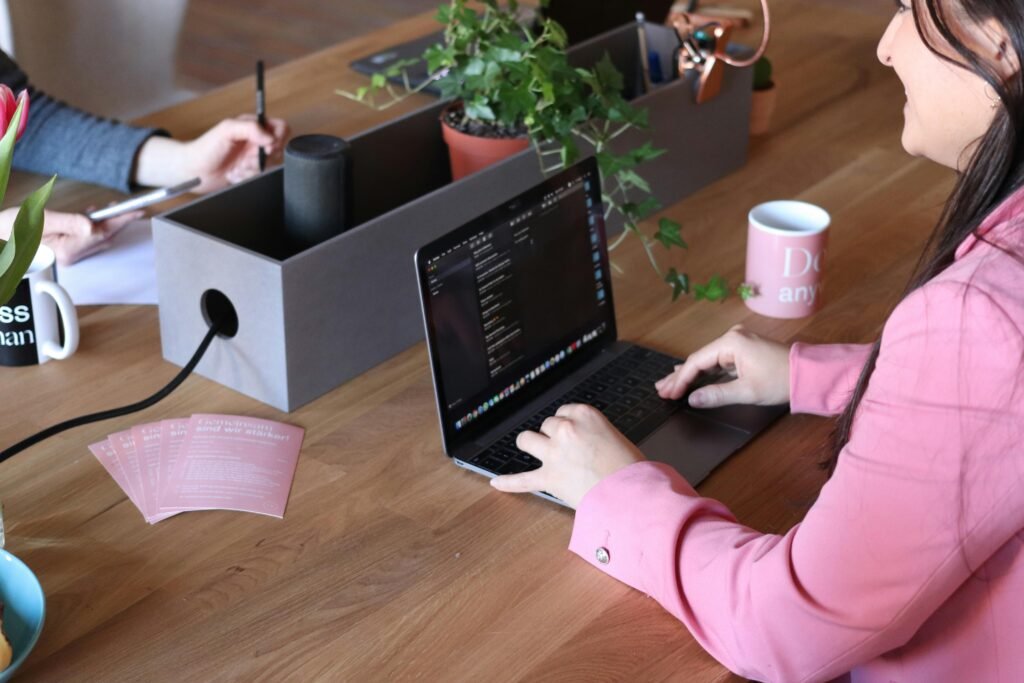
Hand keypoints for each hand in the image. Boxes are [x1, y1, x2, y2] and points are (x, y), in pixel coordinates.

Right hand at [0, 208, 142, 265]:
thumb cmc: (13, 227)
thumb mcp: (41, 218)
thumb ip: (69, 221)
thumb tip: (92, 225)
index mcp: (66, 250)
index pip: (101, 234)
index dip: (121, 221)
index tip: (136, 211)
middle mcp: (71, 256)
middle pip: (104, 237)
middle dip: (119, 221)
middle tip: (132, 208)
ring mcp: (69, 255)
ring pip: (98, 238)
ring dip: (108, 223)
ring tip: (113, 208)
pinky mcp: (67, 250)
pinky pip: (88, 238)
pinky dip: (95, 226)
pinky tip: (94, 215)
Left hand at [133, 115, 289, 192]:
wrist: (194, 171)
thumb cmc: (205, 148)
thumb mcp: (226, 129)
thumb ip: (250, 128)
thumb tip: (270, 137)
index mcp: (252, 127)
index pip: (280, 128)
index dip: (279, 138)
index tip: (267, 147)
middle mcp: (255, 142)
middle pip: (277, 150)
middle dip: (261, 158)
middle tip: (246, 159)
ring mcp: (254, 158)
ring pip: (270, 166)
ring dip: (252, 169)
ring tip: (237, 167)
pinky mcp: (251, 173)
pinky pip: (261, 177)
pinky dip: (247, 177)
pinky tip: (235, 174)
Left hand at [490, 404, 644, 508]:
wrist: (633, 495)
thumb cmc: (632, 470)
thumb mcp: (616, 438)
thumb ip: (595, 434)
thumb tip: (588, 444)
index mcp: (586, 415)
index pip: (565, 411)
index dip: (567, 423)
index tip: (571, 432)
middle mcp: (566, 430)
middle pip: (548, 425)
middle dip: (553, 436)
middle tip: (566, 450)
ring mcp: (554, 453)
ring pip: (527, 440)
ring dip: (531, 445)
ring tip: (534, 451)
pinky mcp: (549, 478)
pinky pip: (522, 480)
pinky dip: (509, 482)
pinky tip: (496, 482)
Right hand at [656, 325, 790, 407]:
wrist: (809, 374)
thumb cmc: (780, 381)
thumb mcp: (747, 391)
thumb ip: (717, 395)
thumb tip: (693, 399)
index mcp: (731, 342)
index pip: (697, 362)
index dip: (681, 380)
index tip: (669, 394)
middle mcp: (732, 337)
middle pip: (699, 359)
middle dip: (680, 376)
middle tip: (661, 389)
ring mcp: (739, 341)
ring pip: (707, 360)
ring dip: (690, 374)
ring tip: (670, 385)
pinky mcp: (744, 349)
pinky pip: (718, 361)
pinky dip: (705, 371)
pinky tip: (692, 377)